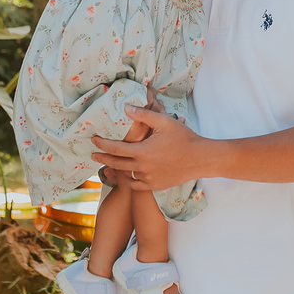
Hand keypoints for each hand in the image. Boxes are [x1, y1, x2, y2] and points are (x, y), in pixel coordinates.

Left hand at [92, 107, 207, 189]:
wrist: (200, 158)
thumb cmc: (183, 138)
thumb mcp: (164, 122)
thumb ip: (143, 115)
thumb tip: (126, 108)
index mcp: (142, 151)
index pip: (114, 149)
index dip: (102, 144)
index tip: (94, 141)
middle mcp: (143, 167)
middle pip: (116, 164)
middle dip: (102, 159)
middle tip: (93, 155)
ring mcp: (149, 178)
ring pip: (126, 175)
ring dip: (116, 170)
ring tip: (108, 166)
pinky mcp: (156, 185)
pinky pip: (137, 185)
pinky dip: (130, 180)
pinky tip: (127, 176)